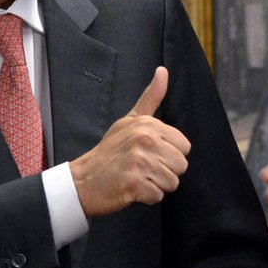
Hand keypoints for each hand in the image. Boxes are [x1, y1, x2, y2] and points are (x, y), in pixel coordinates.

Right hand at [71, 67, 190, 216]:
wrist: (83, 179)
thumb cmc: (110, 151)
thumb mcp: (129, 120)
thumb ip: (151, 97)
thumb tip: (163, 71)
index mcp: (147, 124)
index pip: (184, 146)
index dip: (169, 154)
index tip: (149, 153)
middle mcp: (144, 139)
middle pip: (181, 165)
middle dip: (165, 171)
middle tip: (142, 168)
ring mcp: (139, 162)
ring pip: (172, 182)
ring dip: (156, 185)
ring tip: (137, 177)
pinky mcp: (134, 184)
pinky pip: (158, 196)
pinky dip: (146, 197)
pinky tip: (131, 188)